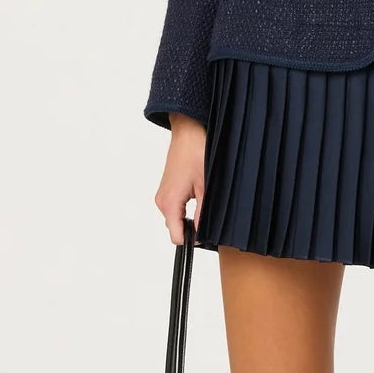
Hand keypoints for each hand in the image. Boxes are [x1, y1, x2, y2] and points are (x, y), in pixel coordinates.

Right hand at [153, 114, 206, 244]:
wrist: (187, 131)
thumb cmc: (196, 152)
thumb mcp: (206, 187)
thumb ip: (204, 214)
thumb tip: (204, 234)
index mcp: (170, 202)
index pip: (177, 237)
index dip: (193, 240)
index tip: (208, 236)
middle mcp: (162, 201)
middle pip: (176, 228)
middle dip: (193, 227)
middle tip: (211, 215)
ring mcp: (163, 195)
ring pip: (177, 218)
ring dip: (191, 216)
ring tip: (205, 200)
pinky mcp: (167, 189)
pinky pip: (176, 208)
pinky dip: (187, 208)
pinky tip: (198, 195)